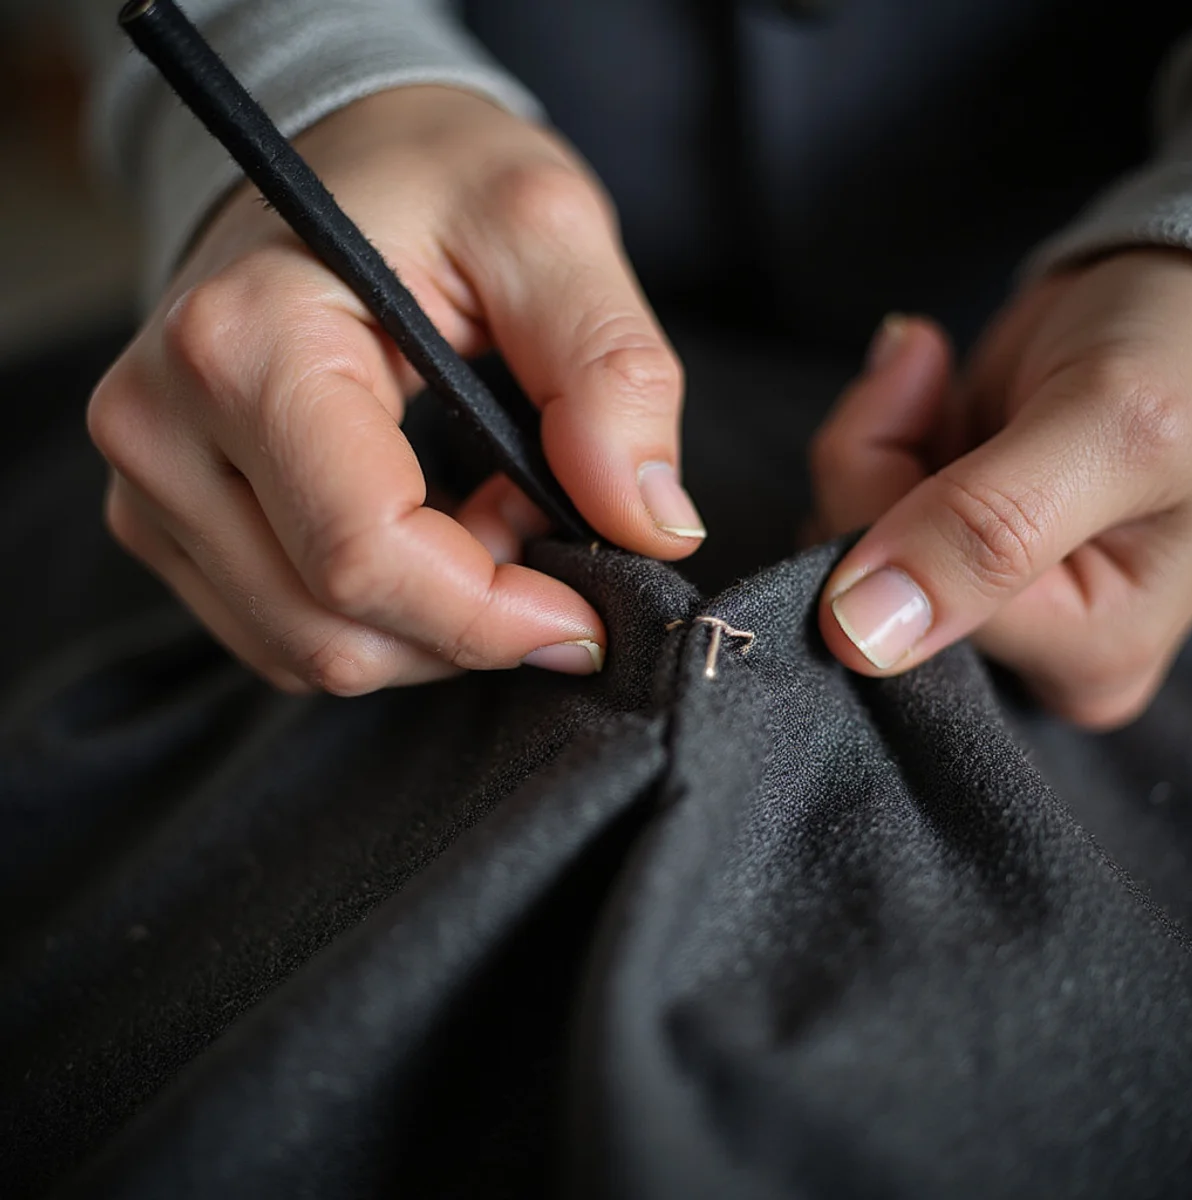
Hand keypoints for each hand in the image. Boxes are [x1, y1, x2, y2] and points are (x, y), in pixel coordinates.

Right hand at [88, 87, 703, 693]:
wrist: (332, 165)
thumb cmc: (434, 178)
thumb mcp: (547, 230)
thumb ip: (612, 371)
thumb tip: (649, 521)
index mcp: (245, 344)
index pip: (363, 556)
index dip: (493, 617)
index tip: (588, 615)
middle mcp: (162, 425)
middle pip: (334, 630)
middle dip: (469, 619)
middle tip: (537, 520)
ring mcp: (150, 483)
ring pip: (309, 651)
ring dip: (431, 621)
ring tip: (487, 511)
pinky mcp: (169, 520)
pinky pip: (287, 637)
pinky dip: (386, 617)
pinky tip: (432, 531)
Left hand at [810, 249, 1191, 727]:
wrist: (1176, 296)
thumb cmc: (1184, 356)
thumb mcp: (1110, 426)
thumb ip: (988, 527)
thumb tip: (856, 638)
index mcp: (1088, 654)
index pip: (910, 618)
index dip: (880, 499)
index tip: (921, 391)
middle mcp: (1026, 650)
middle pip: (864, 592)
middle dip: (874, 463)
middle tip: (923, 380)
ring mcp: (975, 599)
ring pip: (842, 545)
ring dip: (873, 439)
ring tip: (938, 382)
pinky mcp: (939, 550)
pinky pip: (850, 510)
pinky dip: (876, 434)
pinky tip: (930, 393)